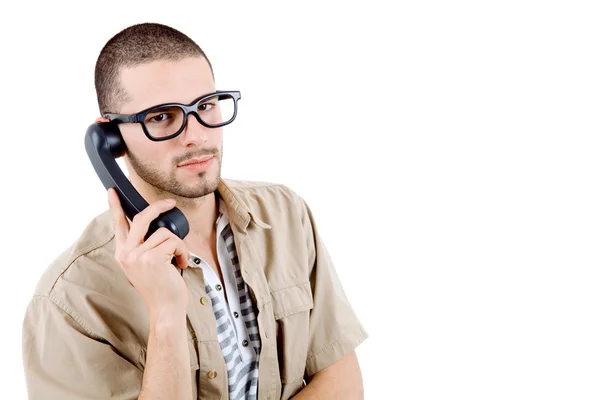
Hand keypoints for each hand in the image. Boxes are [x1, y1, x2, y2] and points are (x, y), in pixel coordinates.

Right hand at [108, 188, 189, 319]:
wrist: (166, 308)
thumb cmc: (161, 287)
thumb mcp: (145, 265)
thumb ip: (143, 246)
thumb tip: (155, 226)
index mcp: (123, 254)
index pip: (118, 225)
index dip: (116, 206)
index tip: (112, 192)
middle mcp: (127, 254)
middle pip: (141, 218)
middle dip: (158, 208)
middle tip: (171, 203)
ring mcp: (138, 256)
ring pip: (164, 232)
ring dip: (179, 244)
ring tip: (180, 258)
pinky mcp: (152, 259)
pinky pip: (173, 241)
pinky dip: (183, 250)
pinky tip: (182, 263)